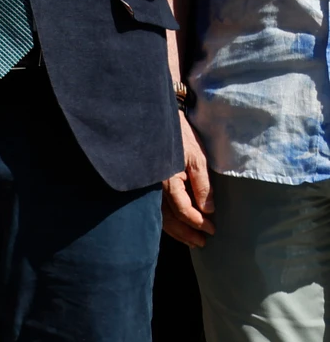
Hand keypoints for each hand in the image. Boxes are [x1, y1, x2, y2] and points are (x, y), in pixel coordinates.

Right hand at [162, 111, 214, 246]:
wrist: (153, 118)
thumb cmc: (178, 136)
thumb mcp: (196, 157)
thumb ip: (202, 184)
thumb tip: (208, 209)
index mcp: (168, 181)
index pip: (184, 210)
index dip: (198, 223)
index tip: (212, 230)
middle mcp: (155, 187)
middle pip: (170, 218)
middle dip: (186, 233)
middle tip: (202, 243)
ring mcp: (149, 186)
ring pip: (160, 215)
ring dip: (176, 230)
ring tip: (191, 241)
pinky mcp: (147, 183)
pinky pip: (156, 207)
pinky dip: (165, 220)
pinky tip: (174, 225)